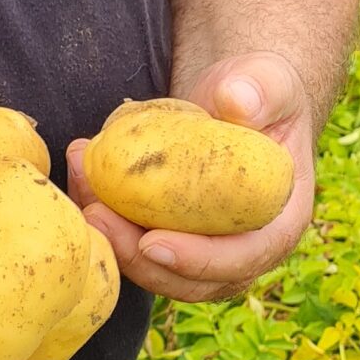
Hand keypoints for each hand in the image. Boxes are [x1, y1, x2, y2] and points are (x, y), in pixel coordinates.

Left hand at [65, 52, 316, 302]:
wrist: (234, 96)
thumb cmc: (259, 90)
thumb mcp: (270, 80)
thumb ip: (262, 89)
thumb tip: (236, 100)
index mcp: (278, 221)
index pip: (243, 258)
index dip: (200, 260)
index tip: (154, 243)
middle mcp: (242, 245)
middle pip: (189, 278)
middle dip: (137, 258)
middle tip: (97, 216)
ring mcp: (202, 245)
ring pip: (153, 266)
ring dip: (111, 239)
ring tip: (82, 186)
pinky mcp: (169, 231)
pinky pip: (134, 239)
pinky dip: (104, 216)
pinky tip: (81, 173)